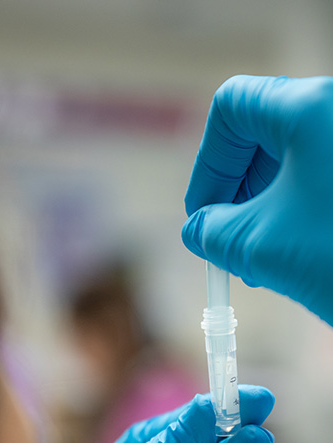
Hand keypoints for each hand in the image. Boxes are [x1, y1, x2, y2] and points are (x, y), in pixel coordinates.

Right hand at [182, 74, 332, 325]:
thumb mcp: (266, 246)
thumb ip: (214, 233)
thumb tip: (197, 231)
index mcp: (309, 109)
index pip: (231, 108)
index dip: (207, 164)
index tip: (203, 215)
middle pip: (262, 133)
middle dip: (234, 191)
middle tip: (226, 241)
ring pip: (293, 159)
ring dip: (263, 207)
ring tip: (257, 258)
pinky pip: (320, 178)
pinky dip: (295, 212)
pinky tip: (290, 252)